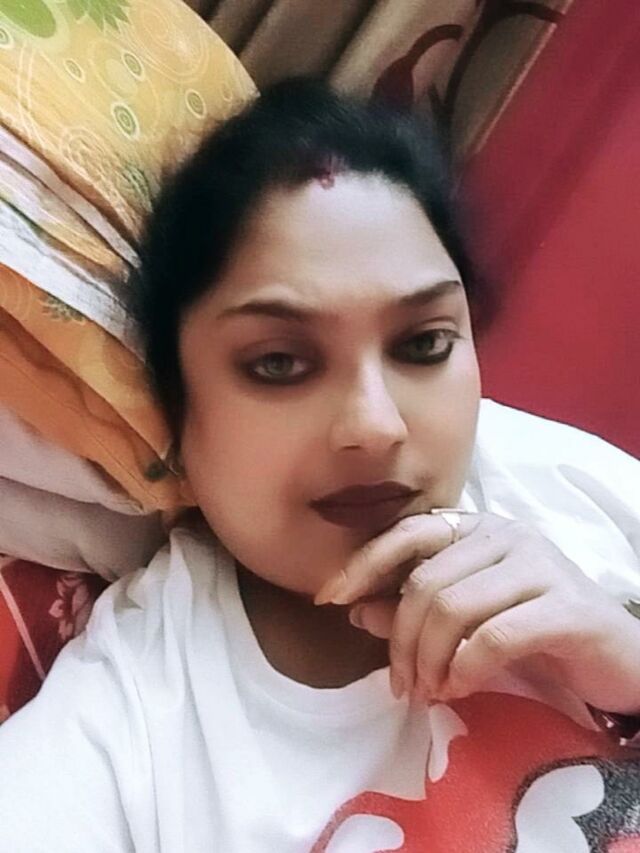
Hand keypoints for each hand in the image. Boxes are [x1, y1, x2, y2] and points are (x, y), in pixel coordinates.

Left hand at [315, 512, 639, 712]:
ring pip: (451, 606)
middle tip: (401, 683)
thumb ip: (413, 610)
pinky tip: (459, 688)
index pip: (408, 533)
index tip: (329, 600)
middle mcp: (507, 535)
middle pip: (424, 581)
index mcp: (479, 529)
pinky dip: (464, 668)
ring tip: (429, 691)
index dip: (363, 564)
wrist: (619, 658)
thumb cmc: (538, 633)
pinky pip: (493, 636)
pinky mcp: (565, 606)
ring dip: (428, 660)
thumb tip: (356, 608)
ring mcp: (539, 565)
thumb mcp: (467, 621)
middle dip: (400, 639)